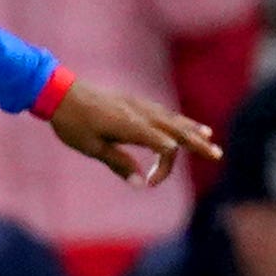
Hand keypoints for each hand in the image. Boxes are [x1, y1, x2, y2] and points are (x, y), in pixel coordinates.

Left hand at [47, 77, 219, 185]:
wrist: (59, 92)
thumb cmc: (72, 123)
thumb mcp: (91, 147)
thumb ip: (118, 163)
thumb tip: (138, 184)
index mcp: (131, 126)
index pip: (163, 145)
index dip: (165, 165)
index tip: (151, 182)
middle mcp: (140, 113)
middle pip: (176, 129)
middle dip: (197, 143)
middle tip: (216, 154)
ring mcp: (137, 104)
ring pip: (171, 118)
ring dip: (191, 129)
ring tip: (208, 138)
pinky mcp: (132, 101)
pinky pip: (161, 111)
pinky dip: (176, 119)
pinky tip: (183, 123)